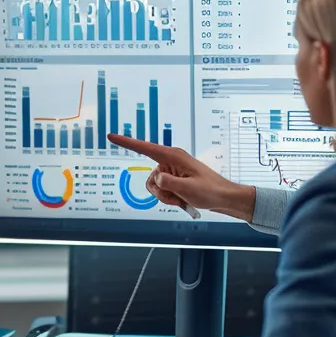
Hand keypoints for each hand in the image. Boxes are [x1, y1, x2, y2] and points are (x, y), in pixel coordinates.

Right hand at [106, 134, 253, 219]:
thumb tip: (156, 179)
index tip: (111, 136)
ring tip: (181, 199)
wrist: (224, 198)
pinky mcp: (175, 179)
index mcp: (173, 156)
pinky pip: (162, 189)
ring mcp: (173, 170)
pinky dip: (169, 197)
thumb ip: (167, 183)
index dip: (127, 142)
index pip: (145, 148)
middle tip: (176, 197)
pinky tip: (182, 200)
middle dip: (160, 191)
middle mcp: (171, 161)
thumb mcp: (187, 189)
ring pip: (155, 186)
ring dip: (165, 196)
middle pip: (150, 176)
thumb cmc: (210, 191)